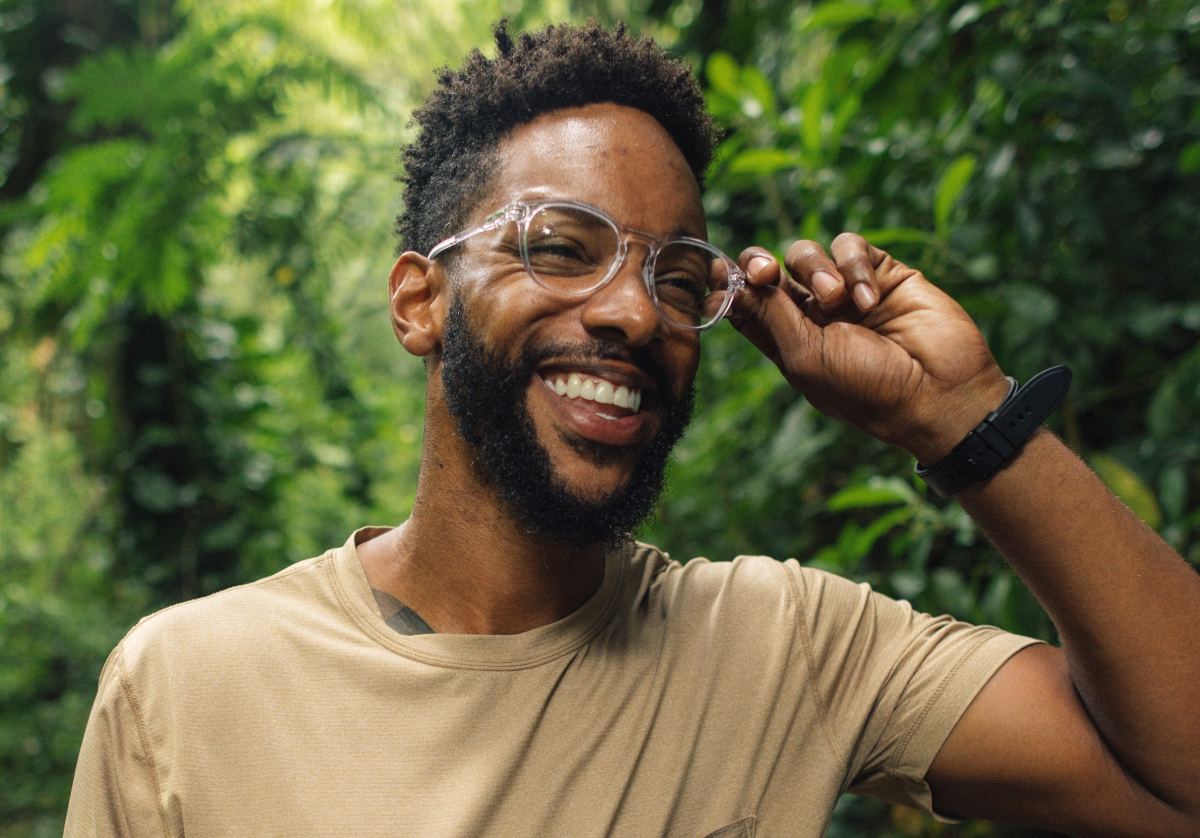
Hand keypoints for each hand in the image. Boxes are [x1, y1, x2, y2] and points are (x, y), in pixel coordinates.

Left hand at [728, 233, 1009, 463]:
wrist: (939, 392)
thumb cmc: (867, 389)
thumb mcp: (805, 357)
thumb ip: (769, 316)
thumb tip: (727, 284)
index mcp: (787, 342)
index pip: (746, 305)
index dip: (730, 286)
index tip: (719, 275)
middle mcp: (812, 315)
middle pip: (769, 272)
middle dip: (759, 265)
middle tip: (765, 271)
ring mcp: (845, 292)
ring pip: (807, 254)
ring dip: (815, 270)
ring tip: (836, 298)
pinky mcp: (880, 273)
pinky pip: (849, 247)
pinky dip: (854, 266)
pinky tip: (870, 298)